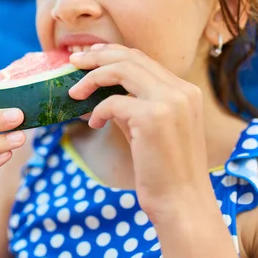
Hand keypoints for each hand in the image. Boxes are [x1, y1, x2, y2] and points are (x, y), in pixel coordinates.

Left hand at [68, 44, 212, 221]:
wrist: (182, 203)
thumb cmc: (164, 171)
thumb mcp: (148, 130)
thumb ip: (130, 106)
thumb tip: (99, 91)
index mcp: (185, 91)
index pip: (143, 59)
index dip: (112, 53)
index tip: (90, 56)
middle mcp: (181, 90)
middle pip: (131, 57)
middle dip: (97, 56)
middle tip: (73, 62)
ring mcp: (169, 102)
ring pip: (122, 69)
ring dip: (92, 77)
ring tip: (74, 91)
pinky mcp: (153, 118)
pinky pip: (113, 102)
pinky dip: (98, 111)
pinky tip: (94, 124)